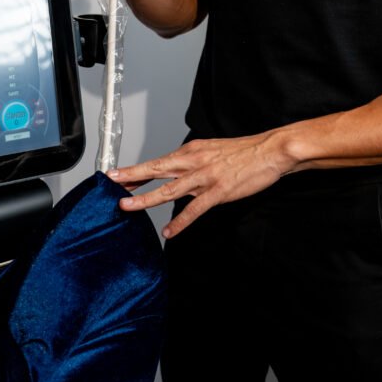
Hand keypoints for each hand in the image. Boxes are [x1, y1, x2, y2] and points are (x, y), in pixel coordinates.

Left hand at [108, 134, 290, 237]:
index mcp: (193, 150)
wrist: (272, 150)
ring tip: (127, 206)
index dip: (137, 169)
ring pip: (169, 188)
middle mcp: (195, 161)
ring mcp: (206, 176)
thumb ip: (195, 164)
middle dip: (131, 176)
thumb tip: (179, 176)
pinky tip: (170, 231)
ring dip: (146, 198)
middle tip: (110, 181)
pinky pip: (195, 208)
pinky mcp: (219, 191)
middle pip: (157, 169)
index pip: (160, 161)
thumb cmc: (246, 152)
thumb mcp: (214, 151)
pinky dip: (180, 221)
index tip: (117, 174)